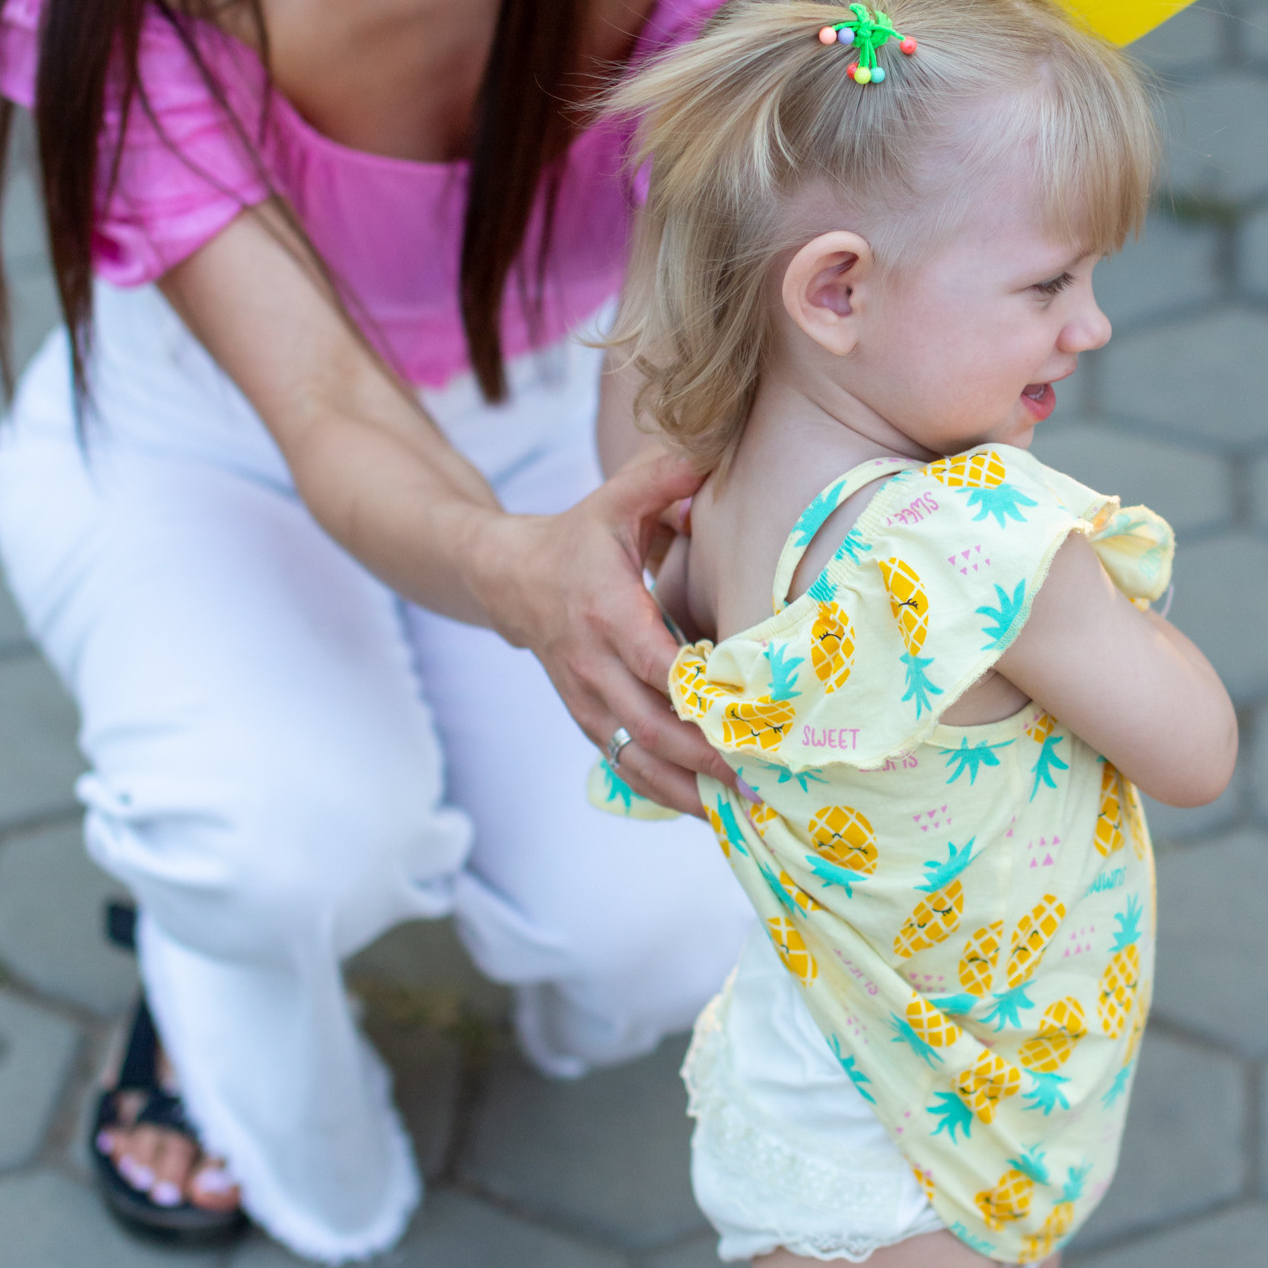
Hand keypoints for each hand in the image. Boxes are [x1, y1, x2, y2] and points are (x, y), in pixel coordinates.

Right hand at [487, 446, 723, 815]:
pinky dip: (665, 793)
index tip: (747, 714)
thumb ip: (663, 476)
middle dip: (705, 756)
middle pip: (652, 725)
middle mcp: (594, 664)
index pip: (656, 664)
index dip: (699, 694)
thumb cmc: (578, 536)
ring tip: (741, 809)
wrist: (506, 578)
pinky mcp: (589, 720)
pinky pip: (626, 766)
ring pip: (637, 758)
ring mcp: (588, 700)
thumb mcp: (617, 498)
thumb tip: (710, 456)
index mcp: (608, 610)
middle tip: (761, 774)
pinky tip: (707, 811)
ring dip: (687, 789)